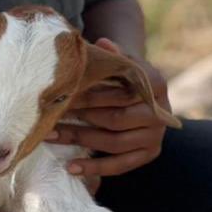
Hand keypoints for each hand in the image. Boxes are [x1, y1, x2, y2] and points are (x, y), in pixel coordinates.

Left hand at [45, 38, 171, 177]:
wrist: (143, 92)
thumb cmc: (124, 75)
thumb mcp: (121, 62)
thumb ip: (112, 55)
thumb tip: (102, 43)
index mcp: (155, 84)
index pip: (118, 93)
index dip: (88, 96)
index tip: (63, 96)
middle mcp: (161, 114)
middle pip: (114, 119)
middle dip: (79, 117)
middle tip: (50, 115)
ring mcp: (155, 137)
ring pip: (113, 143)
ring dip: (79, 140)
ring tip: (50, 135)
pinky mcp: (149, 155)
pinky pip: (120, 166)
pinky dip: (94, 169)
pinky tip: (70, 168)